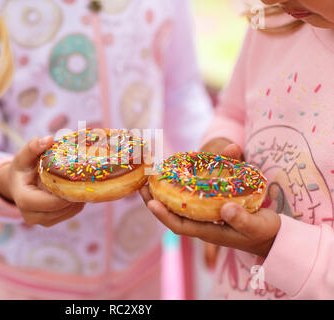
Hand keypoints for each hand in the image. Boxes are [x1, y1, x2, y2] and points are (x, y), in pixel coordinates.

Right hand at [0, 136, 84, 226]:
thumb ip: (34, 146)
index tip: (74, 178)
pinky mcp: (50, 222)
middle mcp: (31, 216)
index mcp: (23, 199)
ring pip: (68, 213)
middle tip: (85, 178)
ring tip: (83, 182)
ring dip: (78, 199)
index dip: (63, 193)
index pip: (47, 203)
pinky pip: (70, 214)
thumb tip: (49, 139)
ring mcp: (41, 221)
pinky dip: (77, 203)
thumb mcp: (24, 156)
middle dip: (73, 195)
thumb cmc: (22, 168)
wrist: (17, 184)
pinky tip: (78, 189)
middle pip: (59, 209)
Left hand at [140, 139, 280, 257]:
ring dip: (163, 192)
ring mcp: (205, 216)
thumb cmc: (265, 232)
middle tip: (141, 184)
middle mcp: (203, 224)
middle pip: (173, 213)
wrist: (271, 234)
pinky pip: (189, 198)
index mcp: (209, 231)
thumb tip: (225, 208)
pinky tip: (173, 175)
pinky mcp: (210, 207)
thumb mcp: (257, 226)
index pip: (180, 226)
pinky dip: (179, 187)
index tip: (150, 203)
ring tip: (149, 177)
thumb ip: (242, 219)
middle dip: (156, 200)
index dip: (164, 215)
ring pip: (178, 204)